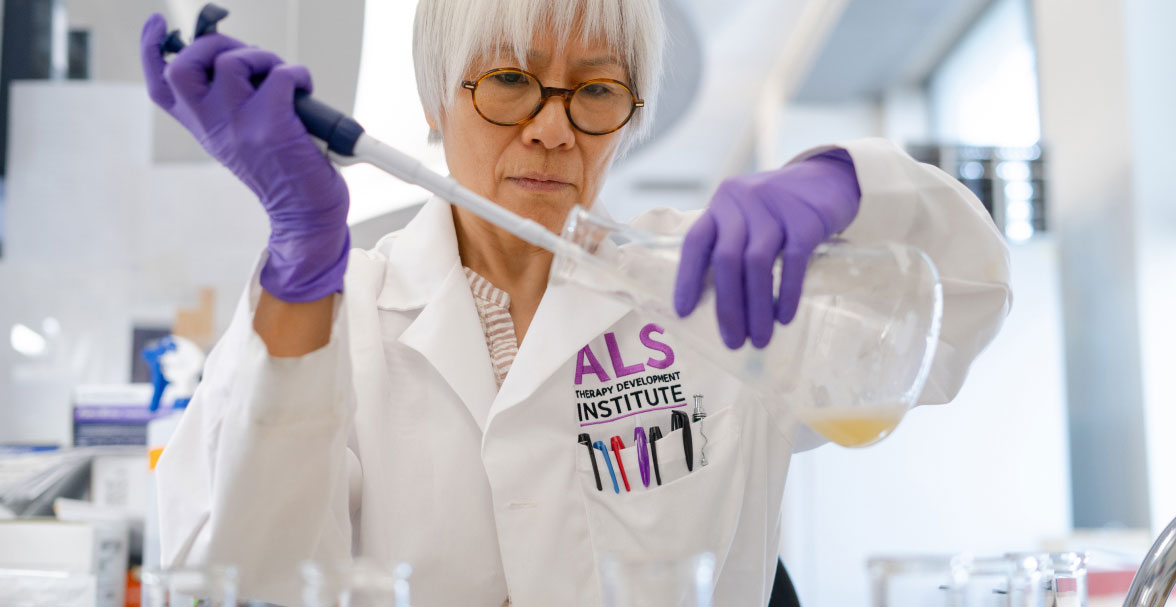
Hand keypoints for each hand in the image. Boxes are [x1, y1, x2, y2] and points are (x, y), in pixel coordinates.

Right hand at [139, 14, 349, 302]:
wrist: (304, 215)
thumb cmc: (284, 174)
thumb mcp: (242, 138)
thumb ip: (233, 104)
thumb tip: (243, 60)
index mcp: (204, 127)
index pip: (160, 85)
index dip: (151, 48)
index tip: (158, 23)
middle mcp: (213, 125)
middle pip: (183, 65)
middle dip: (214, 44)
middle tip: (248, 55)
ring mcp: (240, 125)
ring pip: (232, 62)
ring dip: (263, 57)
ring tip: (281, 76)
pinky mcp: (273, 126)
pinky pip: (280, 76)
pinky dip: (297, 74)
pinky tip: (305, 90)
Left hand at [673, 150, 860, 348]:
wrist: (830, 178)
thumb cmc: (780, 210)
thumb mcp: (748, 217)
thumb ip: (731, 246)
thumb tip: (722, 307)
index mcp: (721, 205)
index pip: (696, 243)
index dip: (686, 278)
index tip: (683, 313)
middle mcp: (742, 202)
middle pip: (726, 260)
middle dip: (728, 307)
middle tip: (733, 342)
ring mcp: (774, 208)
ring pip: (757, 265)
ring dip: (757, 309)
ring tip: (760, 339)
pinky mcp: (805, 220)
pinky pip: (792, 262)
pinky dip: (787, 294)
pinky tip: (785, 318)